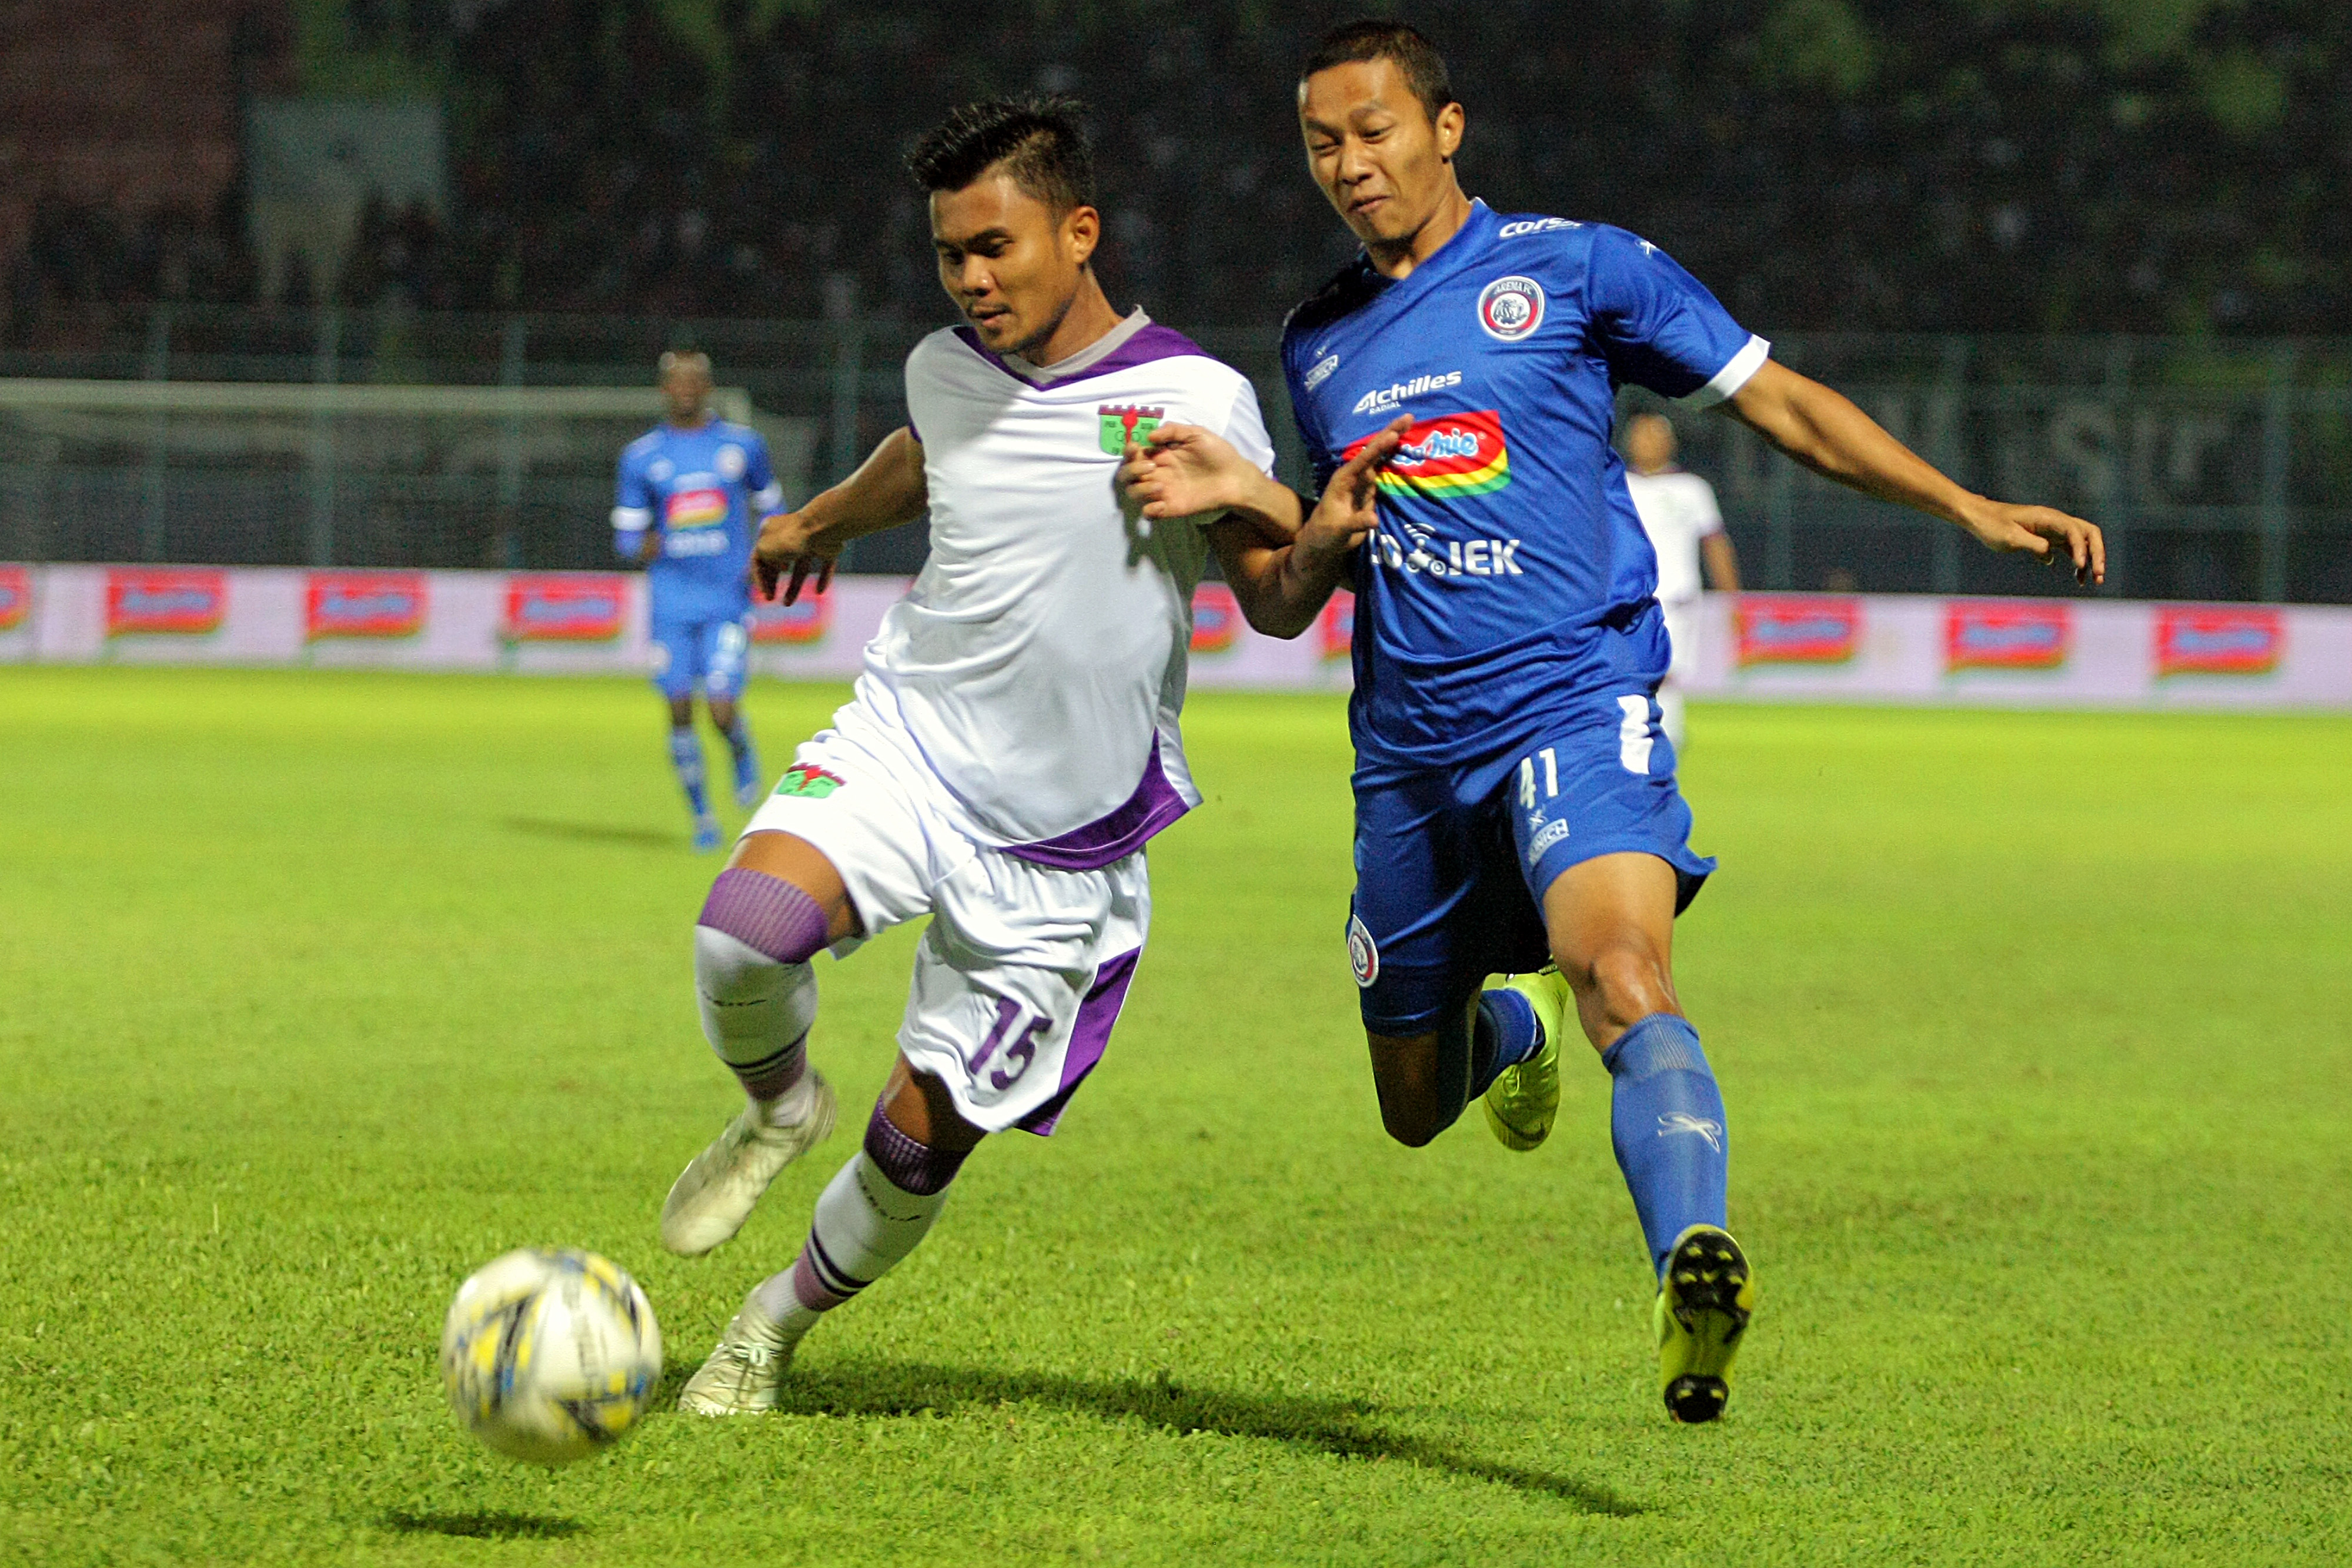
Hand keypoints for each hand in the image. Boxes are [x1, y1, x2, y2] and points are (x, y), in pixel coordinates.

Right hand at [751, 510, 840, 604]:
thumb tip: (771, 567)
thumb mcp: (763, 550)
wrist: (821, 530)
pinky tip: (820, 592)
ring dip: (794, 587)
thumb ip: (761, 560)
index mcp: (771, 531)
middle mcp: (790, 533)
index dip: (759, 578)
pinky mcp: (829, 547)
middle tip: (771, 599)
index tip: (764, 595)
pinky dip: (823, 578)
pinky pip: (825, 565)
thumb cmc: (789, 539)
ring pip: (801, 567)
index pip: (759, 556)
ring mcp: (811, 540)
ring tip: (787, 604)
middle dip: (774, 581)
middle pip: (780, 561)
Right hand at [1118, 424, 1265, 520]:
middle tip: (1150, 466)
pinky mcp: (1170, 507)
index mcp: (1161, 454)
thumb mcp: (1196, 434)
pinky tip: (1163, 504)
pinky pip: (1148, 513)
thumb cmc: (1218, 453)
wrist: (1235, 478)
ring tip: (1160, 486)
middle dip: (1131, 469)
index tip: (1136, 447)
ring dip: (1140, 488)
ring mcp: (1162, 491)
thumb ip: (1173, 431)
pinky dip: (1149, 510)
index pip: (1134, 453)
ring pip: (1133, 493)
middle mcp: (1158, 473)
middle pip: (1127, 474)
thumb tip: (1150, 436)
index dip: (1129, 450)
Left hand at [1294, 415, 1410, 564]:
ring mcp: (1365, 483)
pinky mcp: (1372, 491)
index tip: (1393, 434)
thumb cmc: (1325, 533)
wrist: (1323, 543)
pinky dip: (1397, 461)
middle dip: (1391, 433)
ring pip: (1383, 458)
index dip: (1378, 447)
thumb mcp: (1339, 530)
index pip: (1363, 460)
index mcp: (1344, 479)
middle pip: (1375, 451)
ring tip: (1411, 424)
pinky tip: (1409, 449)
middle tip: (1409, 416)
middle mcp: (1355, 476)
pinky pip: (1386, 473)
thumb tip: (1374, 520)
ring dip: (1396, 442)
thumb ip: (1356, 523)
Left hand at [1956, 499, 2106, 585]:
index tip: (2080, 567)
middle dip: (2097, 553)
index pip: (2074, 530)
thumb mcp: (2009, 537)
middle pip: (2088, 533)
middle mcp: (2055, 521)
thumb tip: (2050, 556)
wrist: (1979, 518)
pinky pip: (2070, 550)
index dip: (2082, 548)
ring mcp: (2053, 529)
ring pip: (2082, 543)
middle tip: (2100, 575)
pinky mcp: (2048, 538)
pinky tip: (2079, 579)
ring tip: (2096, 581)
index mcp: (2047, 517)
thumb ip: (2032, 544)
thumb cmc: (1991, 525)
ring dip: (2091, 560)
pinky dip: (2077, 563)